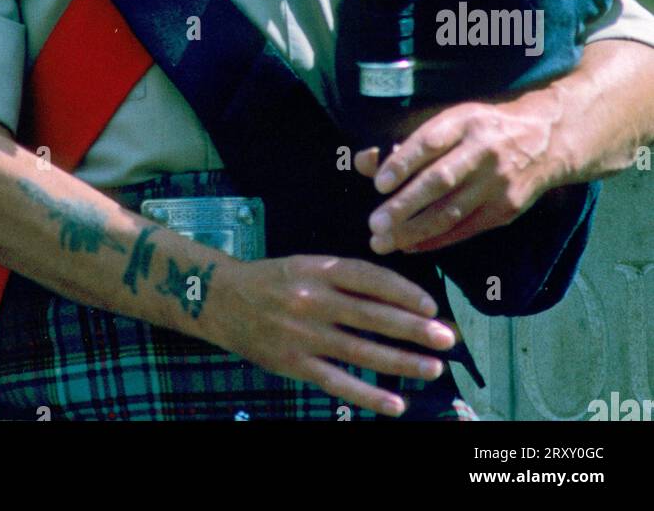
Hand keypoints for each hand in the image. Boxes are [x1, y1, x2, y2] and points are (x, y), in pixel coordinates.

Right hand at [212, 254, 457, 416]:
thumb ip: (344, 278)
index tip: (430, 305)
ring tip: (432, 368)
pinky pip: (337, 382)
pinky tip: (396, 403)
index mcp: (316, 268)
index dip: (402, 291)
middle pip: (371, 315)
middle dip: (413, 328)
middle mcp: (311, 299)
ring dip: (400, 362)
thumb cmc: (273, 281)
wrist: (222, 300)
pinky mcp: (293, 364)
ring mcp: (302, 334)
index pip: (368, 278)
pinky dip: (368, 395)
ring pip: (360, 351)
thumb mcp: (306, 265)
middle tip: (447, 337)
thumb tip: (397, 297)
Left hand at [354, 92, 568, 253]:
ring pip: (451, 212)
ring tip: (384, 242)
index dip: (403, 163)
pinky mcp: (505, 209)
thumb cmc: (481, 128)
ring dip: (414, 231)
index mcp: (464, 122)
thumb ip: (406, 142)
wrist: (544, 140)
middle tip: (374, 225)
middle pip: (439, 181)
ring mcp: (497, 183)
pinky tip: (411, 246)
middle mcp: (482, 151)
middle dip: (404, 206)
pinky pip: (465, 229)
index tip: (378, 183)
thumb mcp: (450, 120)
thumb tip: (362, 162)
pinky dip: (436, 240)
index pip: (429, 143)